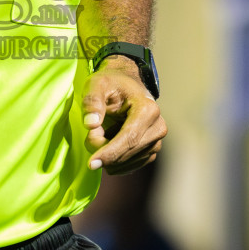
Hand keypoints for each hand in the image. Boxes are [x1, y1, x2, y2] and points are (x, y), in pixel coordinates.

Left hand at [82, 57, 165, 173]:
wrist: (126, 85)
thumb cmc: (111, 83)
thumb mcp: (97, 84)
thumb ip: (92, 101)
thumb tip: (91, 124)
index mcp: (148, 109)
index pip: (129, 138)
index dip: (110, 153)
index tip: (92, 164)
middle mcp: (158, 127)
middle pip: (126, 152)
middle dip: (102, 149)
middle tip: (91, 132)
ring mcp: (156, 142)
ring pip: (125, 162)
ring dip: (107, 153)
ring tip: (101, 132)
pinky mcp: (151, 152)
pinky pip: (127, 166)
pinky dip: (113, 159)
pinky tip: (108, 142)